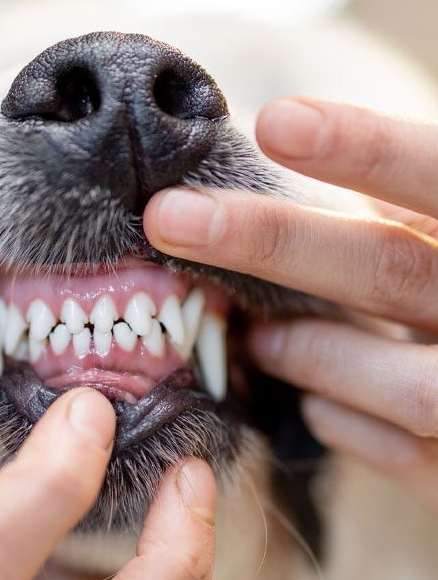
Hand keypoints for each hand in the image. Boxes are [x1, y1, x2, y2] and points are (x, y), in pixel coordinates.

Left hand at [144, 99, 437, 508]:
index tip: (274, 123)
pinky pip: (405, 456)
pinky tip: (312, 403)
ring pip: (404, 384)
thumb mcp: (437, 241)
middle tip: (169, 218)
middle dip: (272, 243)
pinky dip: (345, 422)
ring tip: (254, 339)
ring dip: (309, 354)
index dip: (365, 149)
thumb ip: (398, 214)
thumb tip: (275, 149)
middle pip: (390, 270)